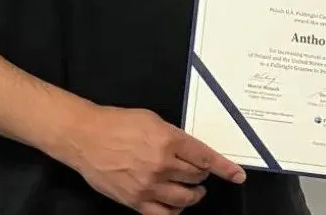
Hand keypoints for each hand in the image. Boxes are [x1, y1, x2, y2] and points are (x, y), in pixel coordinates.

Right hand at [70, 105, 245, 213]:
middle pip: (196, 177)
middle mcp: (161, 165)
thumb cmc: (118, 123)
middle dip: (202, 175)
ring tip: (192, 190)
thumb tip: (189, 150)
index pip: (204, 157)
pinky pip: (164, 214)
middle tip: (199, 171)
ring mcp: (149, 186)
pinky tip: (175, 203)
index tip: (238, 175)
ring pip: (184, 199)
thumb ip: (173, 136)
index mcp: (168, 140)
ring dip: (193, 194)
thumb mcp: (152, 120)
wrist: (86, 138)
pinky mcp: (136, 202)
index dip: (224, 168)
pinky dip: (175, 210)